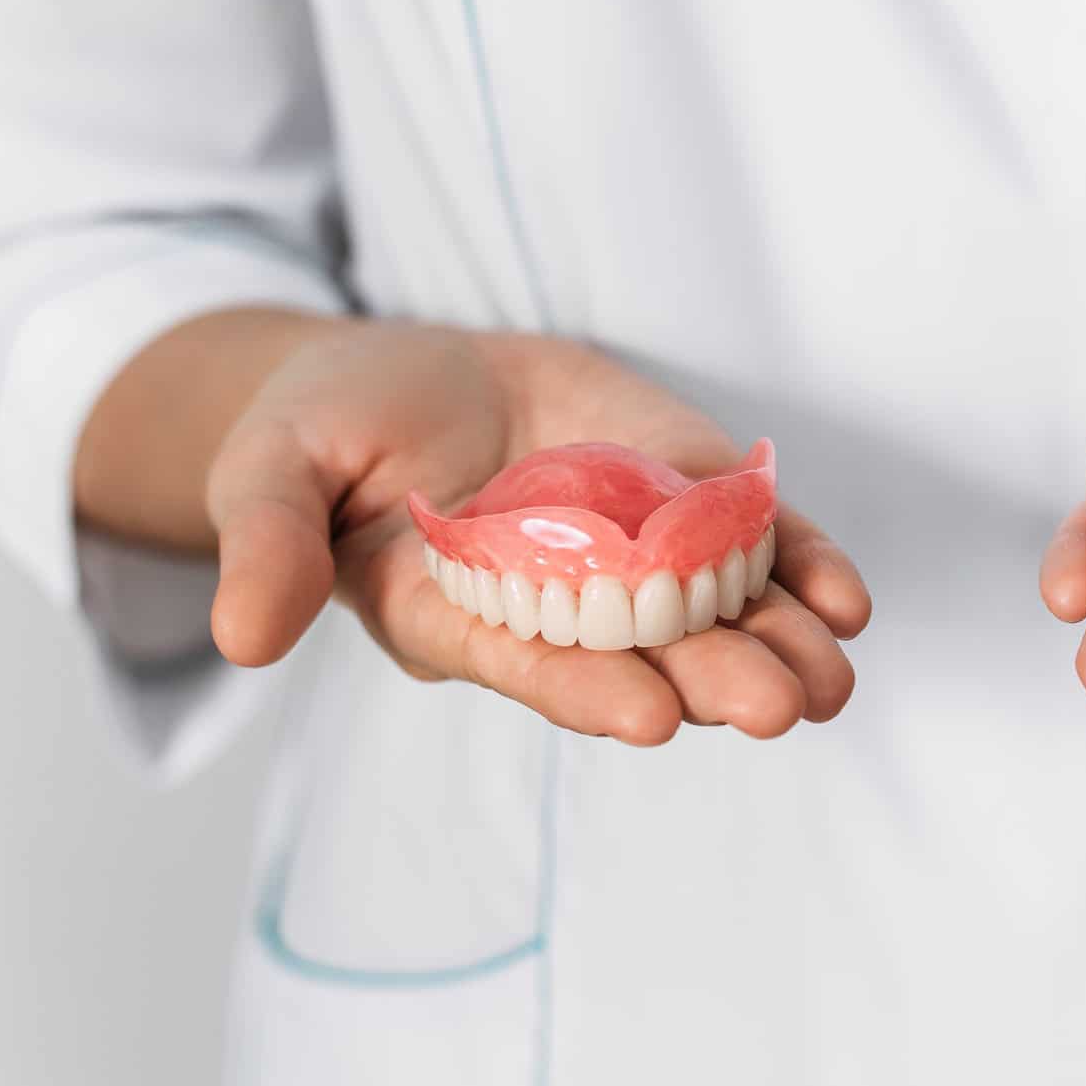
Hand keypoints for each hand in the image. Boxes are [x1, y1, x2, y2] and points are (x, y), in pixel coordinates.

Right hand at [202, 317, 869, 743]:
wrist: (415, 372)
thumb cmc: (331, 426)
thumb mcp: (272, 466)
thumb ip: (269, 542)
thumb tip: (241, 639)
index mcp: (455, 616)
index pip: (528, 665)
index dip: (587, 688)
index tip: (649, 713)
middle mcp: (556, 607)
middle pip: (642, 655)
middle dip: (710, 678)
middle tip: (777, 706)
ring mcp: (630, 557)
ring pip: (714, 614)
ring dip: (776, 646)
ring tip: (830, 675)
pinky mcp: (681, 502)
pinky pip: (752, 545)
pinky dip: (798, 569)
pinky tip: (844, 602)